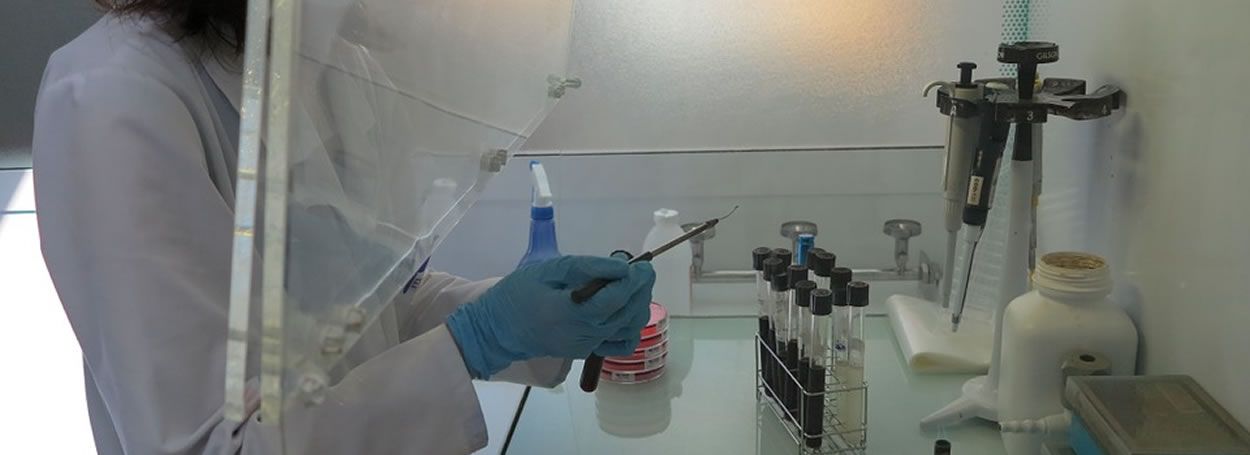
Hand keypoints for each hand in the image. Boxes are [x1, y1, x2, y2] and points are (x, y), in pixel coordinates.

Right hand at [446, 254, 654, 378]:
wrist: (496, 330)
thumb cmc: (516, 295)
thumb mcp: (547, 271)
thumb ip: (584, 267)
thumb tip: (619, 265)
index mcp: (573, 313)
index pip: (616, 298)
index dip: (634, 279)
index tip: (641, 263)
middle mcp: (585, 334)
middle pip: (628, 312)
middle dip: (641, 288)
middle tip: (642, 269)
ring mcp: (587, 346)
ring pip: (629, 328)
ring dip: (638, 305)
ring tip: (633, 285)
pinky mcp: (586, 351)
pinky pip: (619, 343)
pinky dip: (629, 326)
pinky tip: (623, 309)